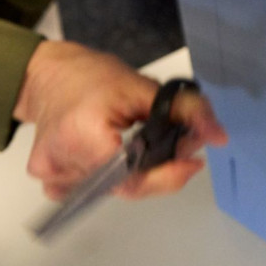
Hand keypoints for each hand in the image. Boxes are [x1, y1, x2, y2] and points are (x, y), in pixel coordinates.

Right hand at [13, 40, 227, 200]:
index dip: (167, 175)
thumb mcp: (143, 86)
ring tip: (135, 141)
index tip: (190, 161)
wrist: (47, 76)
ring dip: (135, 171)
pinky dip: (110, 175)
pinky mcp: (49, 181)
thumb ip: (184, 111)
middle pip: (125, 185)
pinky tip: (110, 153)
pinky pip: (93, 189)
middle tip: (173, 144)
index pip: (132, 176)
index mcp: (82, 135)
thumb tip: (218, 136)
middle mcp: (62, 162)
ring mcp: (52, 176)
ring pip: (112, 189)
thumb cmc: (93, 76)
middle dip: (157, 169)